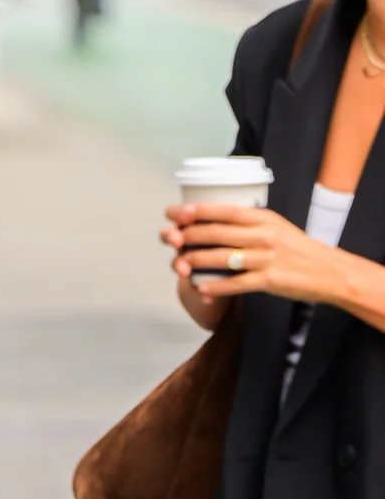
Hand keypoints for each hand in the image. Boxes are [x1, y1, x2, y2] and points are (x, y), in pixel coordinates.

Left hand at [162, 202, 348, 304]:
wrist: (328, 271)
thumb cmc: (297, 249)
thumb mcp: (276, 227)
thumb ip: (249, 224)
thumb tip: (215, 220)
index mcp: (263, 218)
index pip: (224, 210)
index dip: (197, 211)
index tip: (175, 212)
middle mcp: (263, 235)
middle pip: (219, 233)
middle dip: (190, 236)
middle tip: (170, 239)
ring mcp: (266, 258)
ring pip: (223, 258)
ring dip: (197, 261)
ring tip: (179, 264)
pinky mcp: (269, 280)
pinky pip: (237, 283)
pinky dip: (217, 286)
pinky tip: (200, 288)